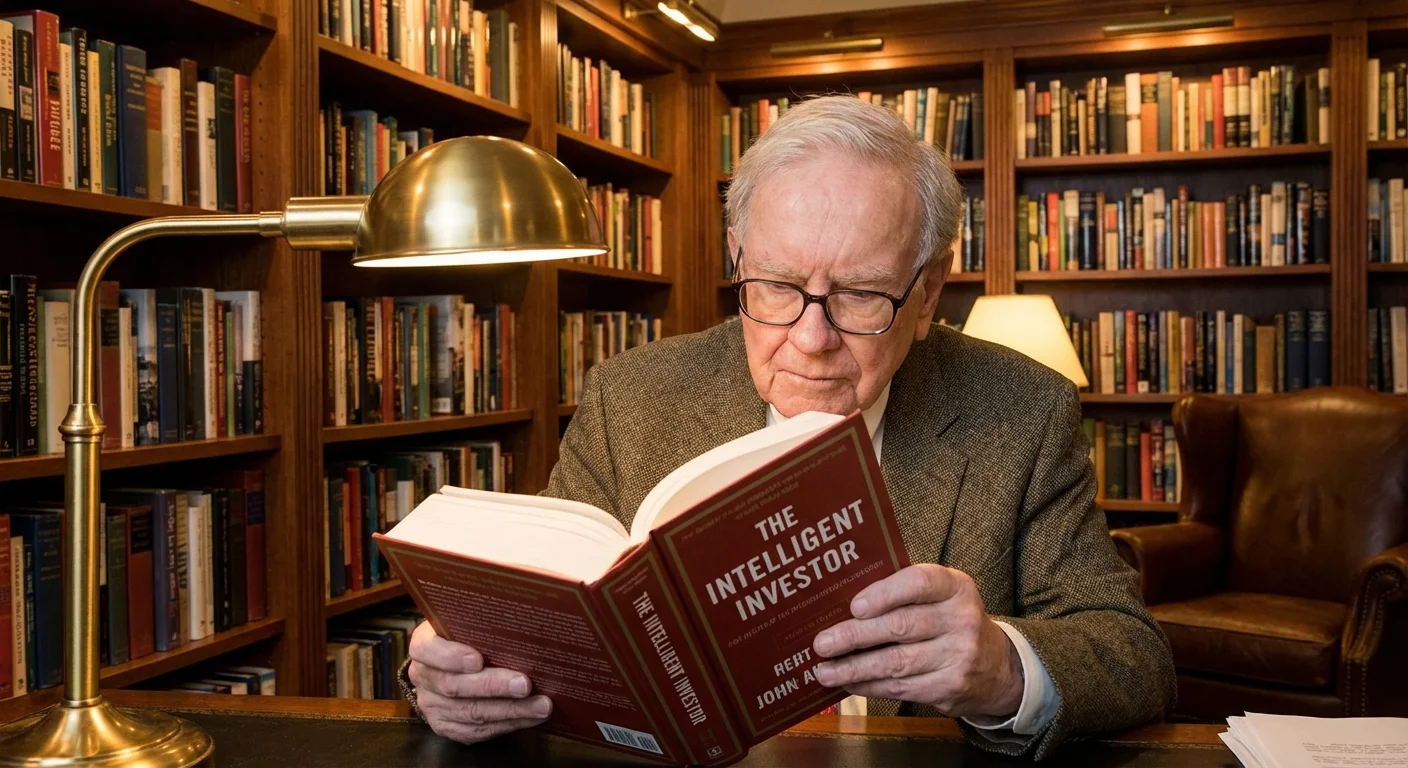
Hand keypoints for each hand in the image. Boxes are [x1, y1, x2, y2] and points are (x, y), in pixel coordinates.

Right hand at [407, 621, 552, 743]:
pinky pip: (477, 731)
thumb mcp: (468, 623)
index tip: (478, 659)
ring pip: (470, 712)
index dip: (451, 656)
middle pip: (454, 686)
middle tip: (525, 684)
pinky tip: (532, 717)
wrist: (452, 664)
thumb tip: (522, 620)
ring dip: (510, 710)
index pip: (427, 650)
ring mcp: (432, 705)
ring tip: (541, 705)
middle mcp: (422, 676)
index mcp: (423, 644)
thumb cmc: (468, 636)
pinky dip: (508, 724)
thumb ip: (483, 622)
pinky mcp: (446, 726)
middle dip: (493, 686)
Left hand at [811, 564, 1023, 718]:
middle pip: (901, 627)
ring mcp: (959, 657)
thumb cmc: (950, 622)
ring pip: (896, 663)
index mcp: (955, 587)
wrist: (997, 666)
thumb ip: (902, 593)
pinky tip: (849, 683)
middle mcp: (961, 620)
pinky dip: (869, 687)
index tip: (854, 606)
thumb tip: (841, 605)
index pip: (919, 583)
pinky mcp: (950, 688)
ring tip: (824, 670)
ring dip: (854, 668)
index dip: (884, 594)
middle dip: (855, 636)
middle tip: (823, 643)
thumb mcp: (940, 597)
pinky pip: (901, 688)